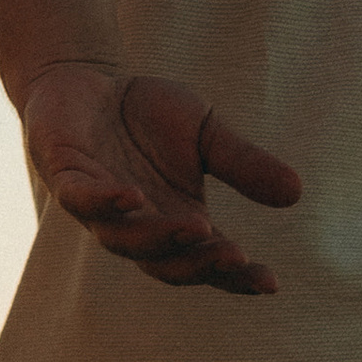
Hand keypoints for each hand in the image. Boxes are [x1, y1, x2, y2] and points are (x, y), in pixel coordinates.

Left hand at [23, 66, 301, 295]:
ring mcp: (99, 207)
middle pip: (167, 264)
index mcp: (175, 221)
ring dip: (160, 238)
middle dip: (200, 265)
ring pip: (124, 240)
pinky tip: (131, 196)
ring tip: (198, 228)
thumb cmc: (145, 113)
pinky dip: (106, 202)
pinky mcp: (66, 178)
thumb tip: (295, 193)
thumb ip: (242, 163)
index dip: (237, 277)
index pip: (209, 261)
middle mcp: (138, 224)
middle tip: (237, 258)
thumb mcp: (206, 132)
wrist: (84, 78)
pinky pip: (83, 200)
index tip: (270, 283)